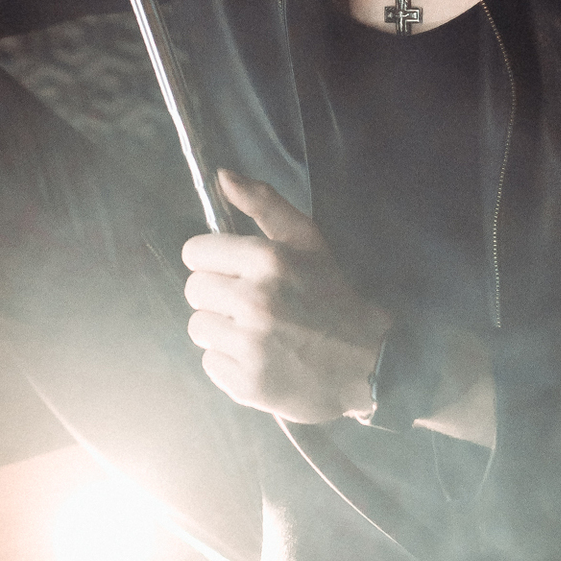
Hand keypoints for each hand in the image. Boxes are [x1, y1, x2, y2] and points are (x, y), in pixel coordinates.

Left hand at [182, 171, 389, 422]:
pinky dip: (230, 362)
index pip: (195, 253)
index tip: (234, 270)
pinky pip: (210, 364)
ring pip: (198, 327)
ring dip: (222, 329)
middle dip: (218, 295)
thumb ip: (263, 203)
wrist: (367, 363)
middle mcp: (255, 301)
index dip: (214, 260)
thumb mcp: (307, 240)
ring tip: (257, 331)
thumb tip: (221, 175)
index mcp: (268, 260)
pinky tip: (260, 357)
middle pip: (194, 290)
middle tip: (251, 303)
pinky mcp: (247, 384)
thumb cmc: (332, 295)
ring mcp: (250, 346)